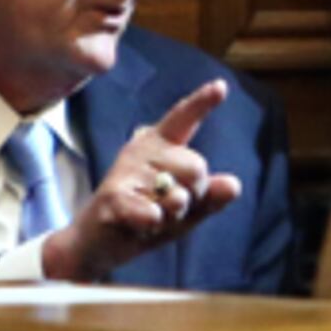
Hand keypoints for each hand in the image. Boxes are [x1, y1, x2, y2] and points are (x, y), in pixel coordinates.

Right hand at [41, 82, 242, 281]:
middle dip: (195, 195)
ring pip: (179, 194)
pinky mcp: (113, 196)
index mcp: (160, 145)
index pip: (183, 119)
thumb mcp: (185, 210)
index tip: (221, 86)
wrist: (97, 244)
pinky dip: (156, 224)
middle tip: (170, 207)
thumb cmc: (144, 219)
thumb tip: (234, 185)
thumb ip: (209, 196)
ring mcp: (126, 171)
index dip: (202, 102)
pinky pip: (155, 212)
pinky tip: (143, 224)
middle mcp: (142, 150)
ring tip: (152, 218)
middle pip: (197, 166)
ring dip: (173, 216)